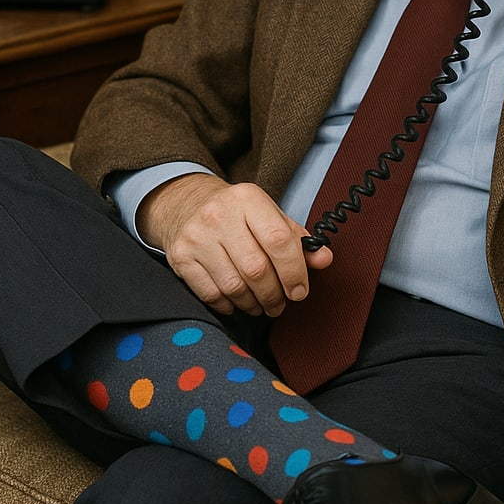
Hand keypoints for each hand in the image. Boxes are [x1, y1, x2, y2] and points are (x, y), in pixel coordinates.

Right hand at [136, 173, 332, 316]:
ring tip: (261, 304)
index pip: (279, 240)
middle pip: (256, 268)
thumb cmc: (236, 213)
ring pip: (234, 286)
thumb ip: (297, 238)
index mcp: (248, 198)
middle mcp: (220, 215)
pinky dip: (229, 305)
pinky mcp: (180, 256)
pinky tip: (238, 301)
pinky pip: (210, 294)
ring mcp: (198, 236)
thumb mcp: (268, 215)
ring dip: (253, 303)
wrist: (186, 203)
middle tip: (280, 304)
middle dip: (274, 294)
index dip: (294, 271)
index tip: (300, 290)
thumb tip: (323, 259)